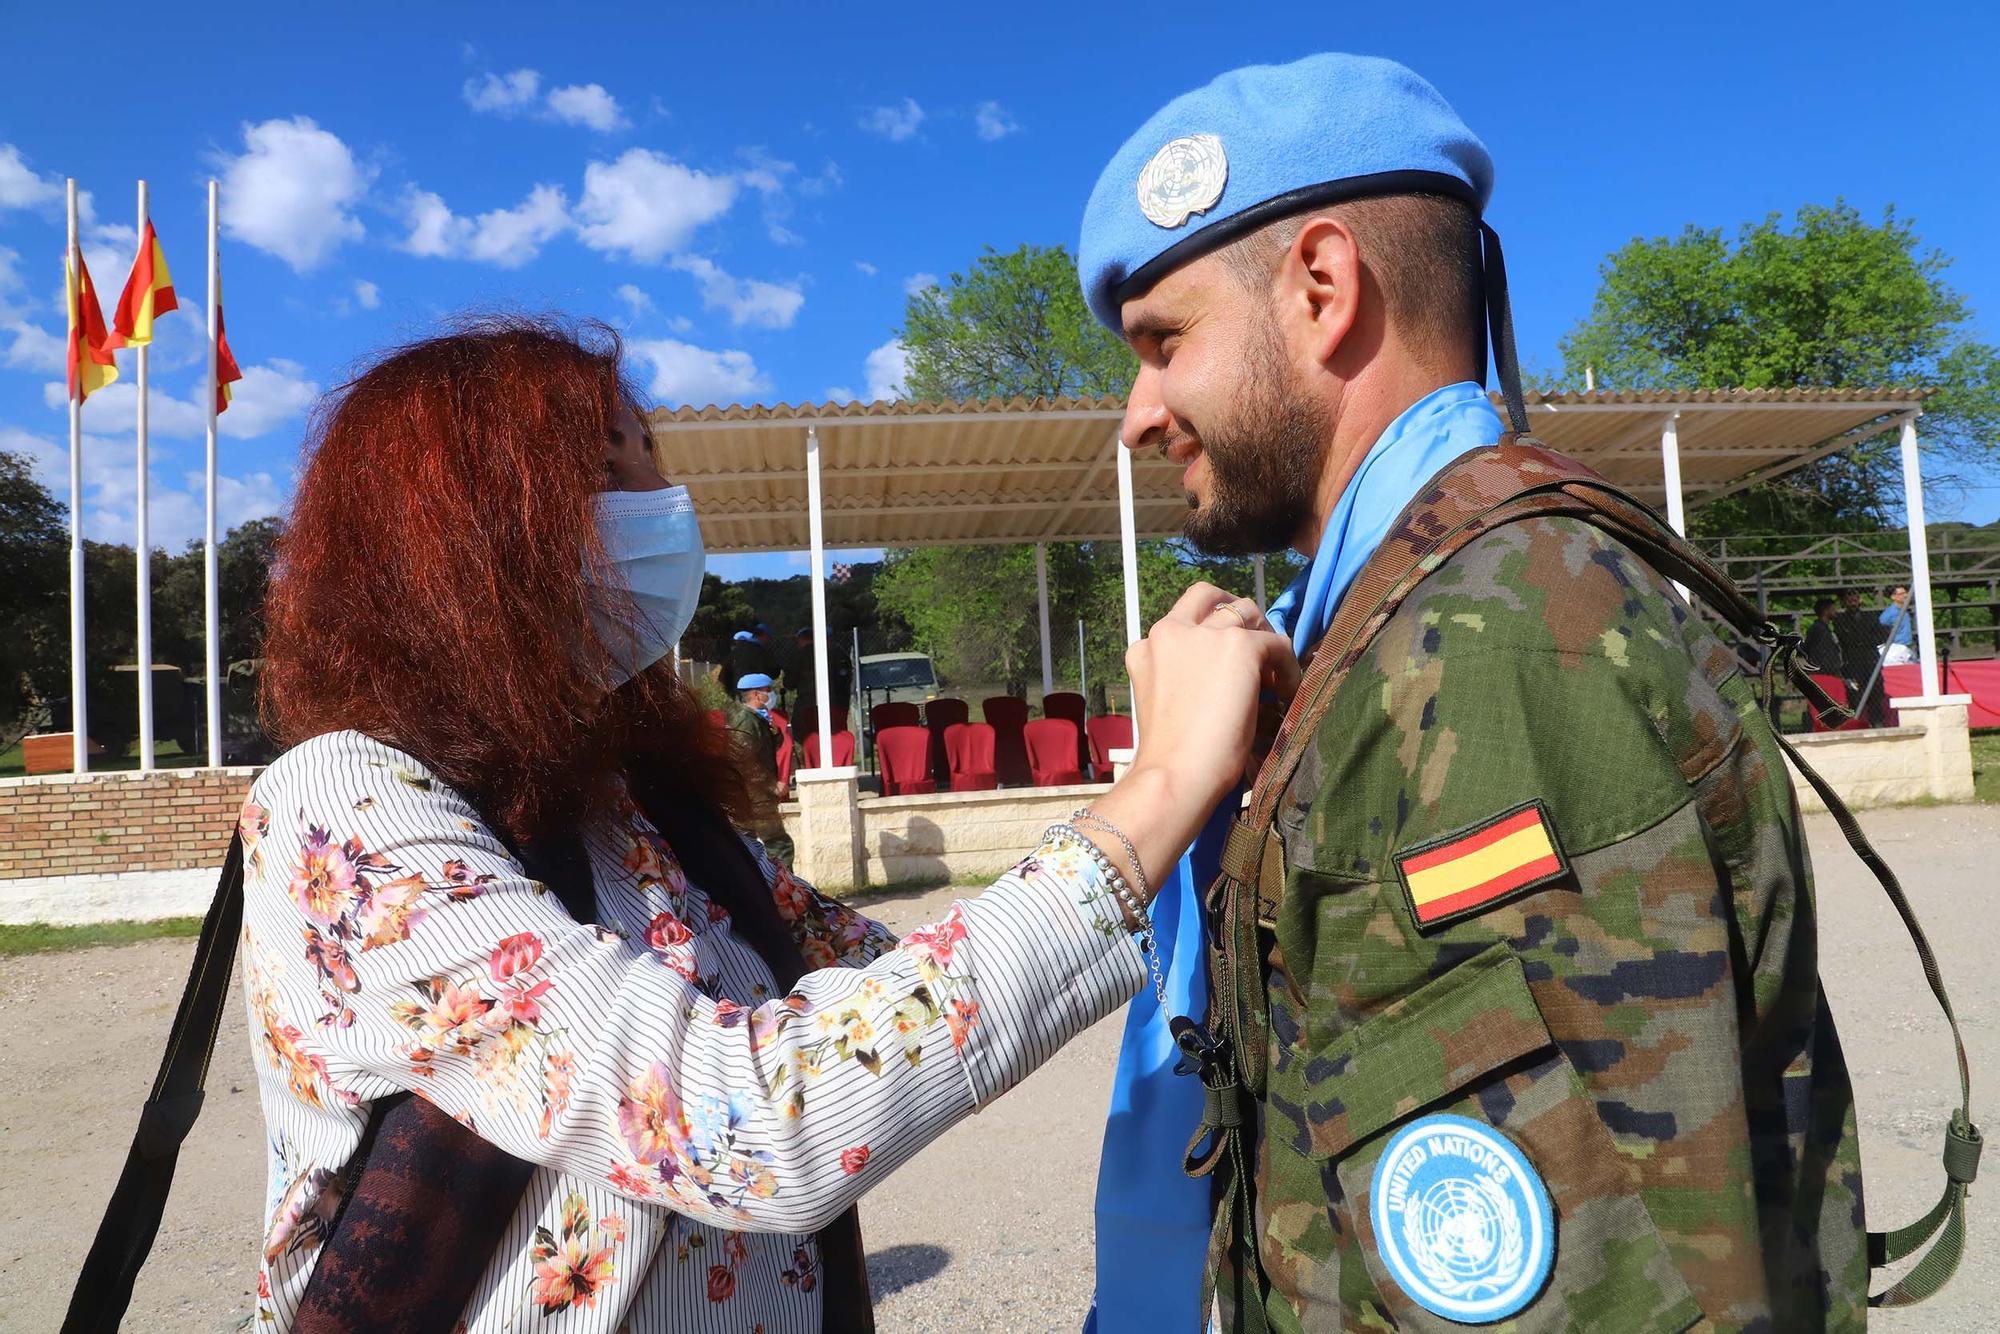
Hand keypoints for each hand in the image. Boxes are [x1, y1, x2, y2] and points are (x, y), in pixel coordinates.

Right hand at [1085, 583, 1299, 898]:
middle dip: (1238, 616)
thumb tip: (1222, 676)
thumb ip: (1181, 674)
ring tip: (1276, 673)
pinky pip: (1278, 643)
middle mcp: (1171, 630)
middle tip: (1258, 646)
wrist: (1176, 774)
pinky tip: (1289, 692)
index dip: (1210, 629)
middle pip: (1213, 598)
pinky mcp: (1239, 646)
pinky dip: (1287, 666)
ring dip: (1264, 639)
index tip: (1226, 654)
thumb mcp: (1164, 700)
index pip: (1183, 616)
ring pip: (1249, 613)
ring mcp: (1206, 635)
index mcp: (1147, 647)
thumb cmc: (1169, 756)